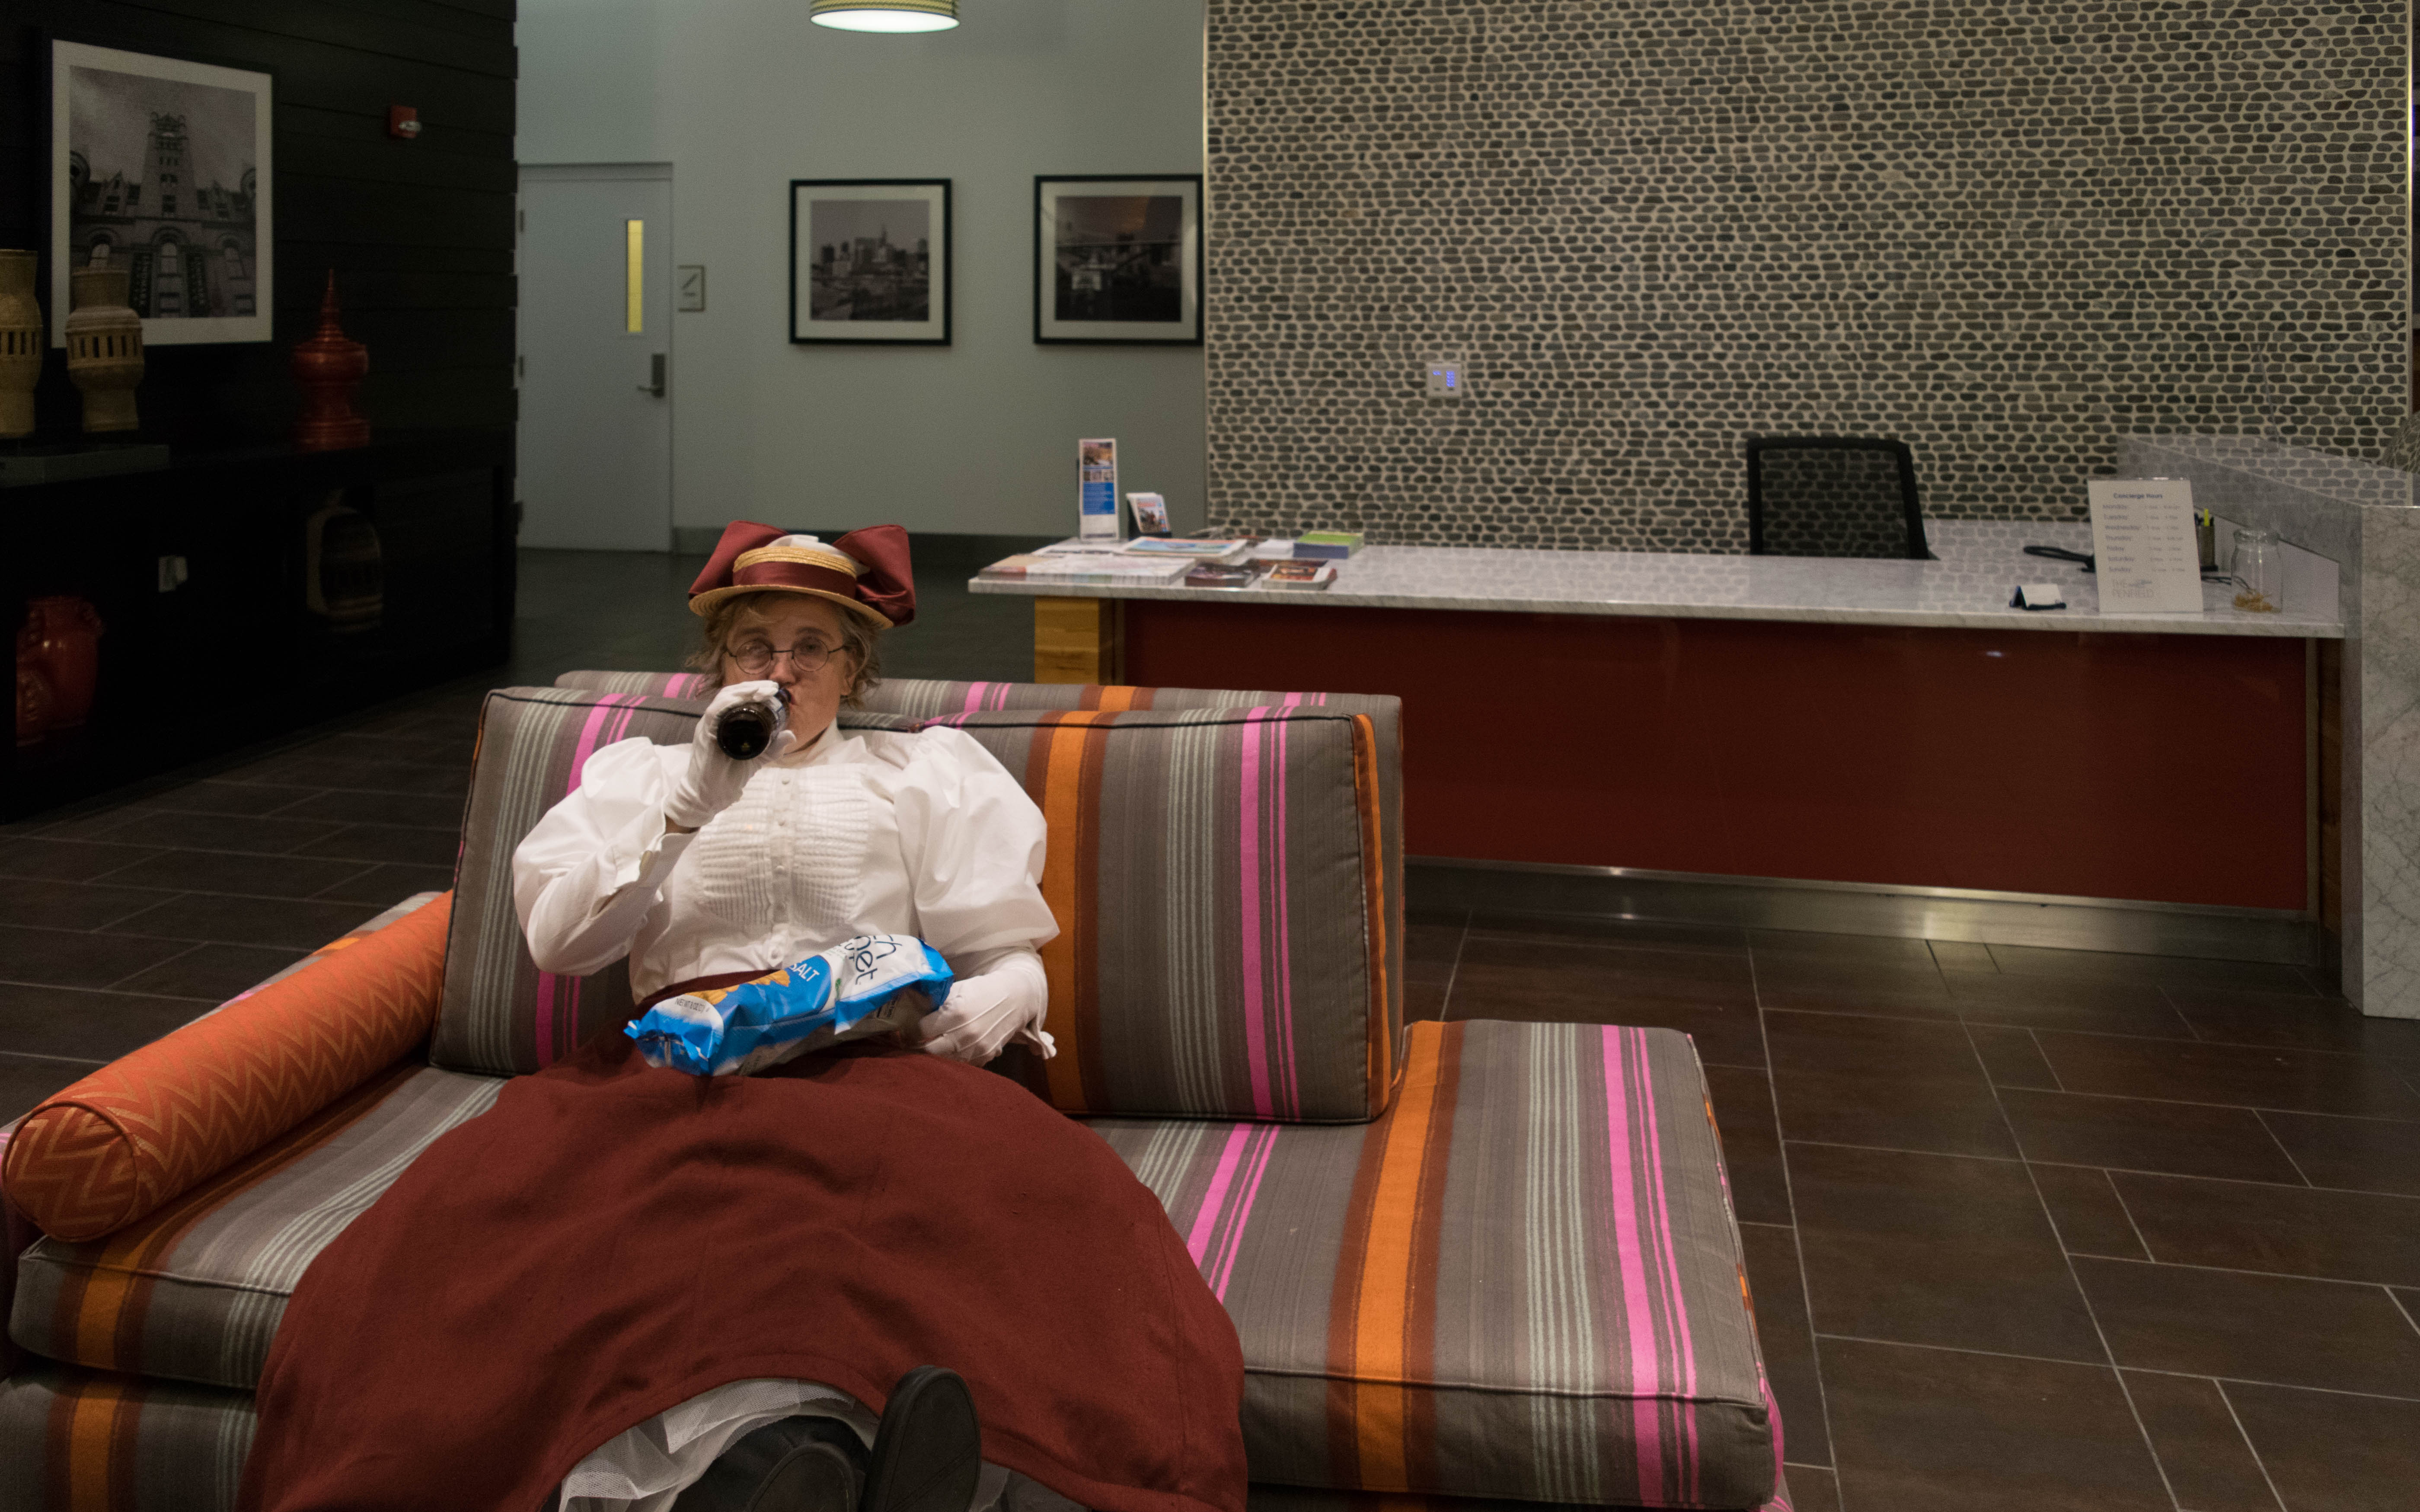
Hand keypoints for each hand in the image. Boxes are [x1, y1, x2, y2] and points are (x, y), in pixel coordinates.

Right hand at [665, 681, 795, 830]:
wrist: (709, 797)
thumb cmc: (727, 778)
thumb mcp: (756, 759)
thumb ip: (772, 748)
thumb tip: (791, 735)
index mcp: (724, 723)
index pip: (736, 697)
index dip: (753, 689)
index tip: (772, 689)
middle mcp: (714, 722)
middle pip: (730, 693)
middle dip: (751, 686)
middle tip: (771, 687)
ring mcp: (707, 727)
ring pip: (722, 699)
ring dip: (743, 691)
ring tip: (762, 691)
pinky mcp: (704, 736)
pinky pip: (714, 713)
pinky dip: (728, 704)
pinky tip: (742, 700)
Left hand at [913, 973, 1054, 1065]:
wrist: (1016, 998)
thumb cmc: (984, 990)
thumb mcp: (958, 988)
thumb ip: (937, 1002)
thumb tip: (915, 1012)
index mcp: (956, 1013)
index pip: (922, 1030)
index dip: (919, 1027)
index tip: (919, 1025)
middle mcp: (966, 1034)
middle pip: (930, 1050)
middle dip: (924, 1044)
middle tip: (923, 1039)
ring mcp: (977, 1048)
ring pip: (945, 1060)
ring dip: (939, 1053)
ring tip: (938, 1043)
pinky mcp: (985, 1056)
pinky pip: (962, 1064)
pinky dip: (956, 1057)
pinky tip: (956, 1047)